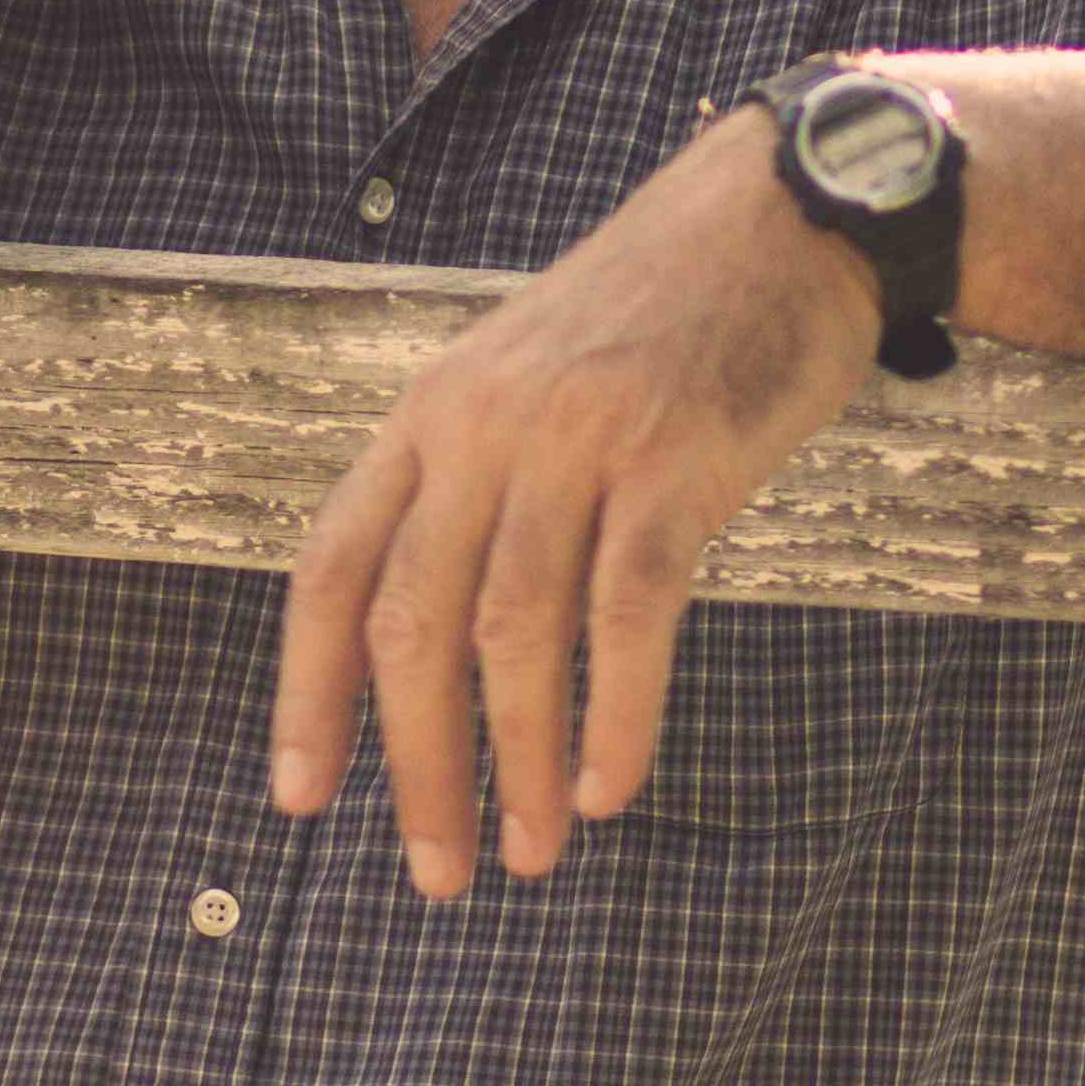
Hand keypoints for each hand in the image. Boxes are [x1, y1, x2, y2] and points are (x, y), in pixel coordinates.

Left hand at [262, 109, 878, 896]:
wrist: (783, 212)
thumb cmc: (657, 316)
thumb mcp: (526, 378)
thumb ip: (476, 486)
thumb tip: (437, 640)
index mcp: (429, 413)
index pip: (332, 569)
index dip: (308, 693)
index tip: (302, 799)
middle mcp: (483, 427)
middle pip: (412, 623)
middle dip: (417, 765)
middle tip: (436, 874)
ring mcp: (578, 440)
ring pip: (513, 632)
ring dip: (514, 763)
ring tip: (532, 853)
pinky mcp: (676, 460)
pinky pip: (627, 612)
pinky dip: (614, 714)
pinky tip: (608, 787)